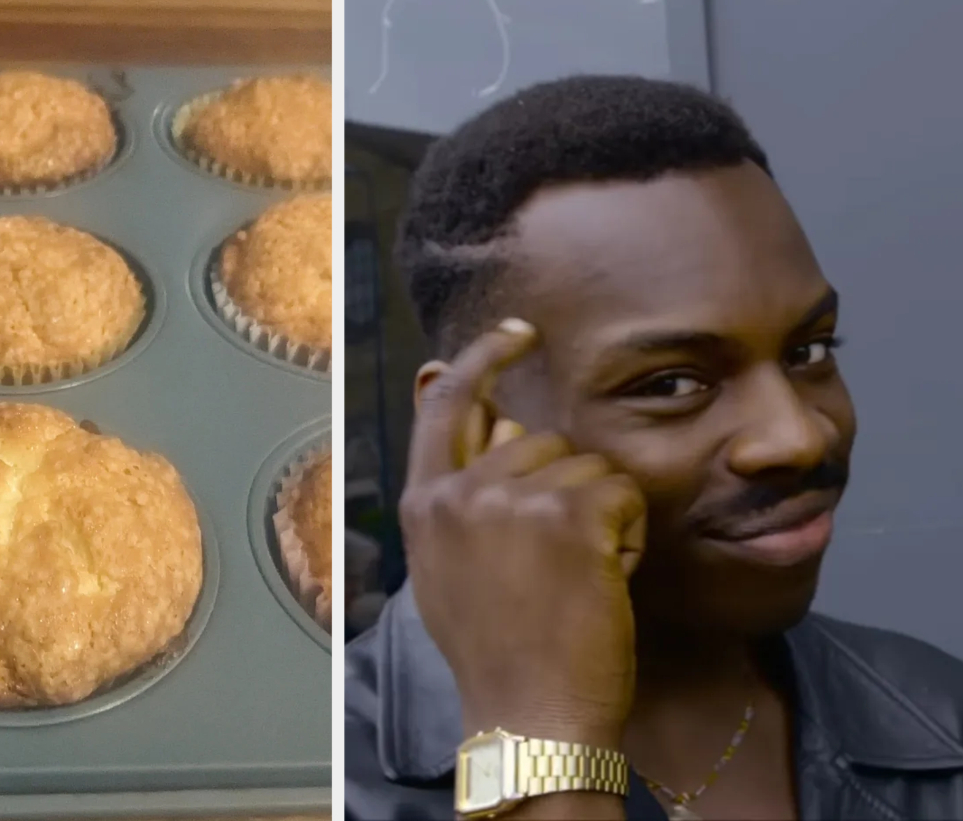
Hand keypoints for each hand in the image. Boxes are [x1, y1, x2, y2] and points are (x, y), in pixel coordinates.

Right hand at [400, 319, 647, 746]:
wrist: (530, 717)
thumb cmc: (498, 650)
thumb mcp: (448, 568)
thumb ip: (454, 492)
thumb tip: (475, 406)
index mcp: (424, 505)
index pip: (446, 403)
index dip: (483, 358)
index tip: (518, 334)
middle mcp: (459, 493)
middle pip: (535, 439)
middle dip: (564, 487)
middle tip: (560, 558)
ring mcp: (511, 500)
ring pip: (585, 465)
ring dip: (597, 514)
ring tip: (576, 577)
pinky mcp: (569, 514)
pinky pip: (620, 492)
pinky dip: (626, 536)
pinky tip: (603, 581)